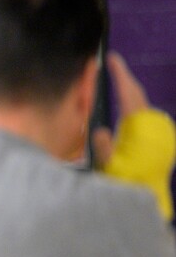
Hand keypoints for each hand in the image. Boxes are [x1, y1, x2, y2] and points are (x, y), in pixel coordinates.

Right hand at [91, 52, 175, 219]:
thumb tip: (99, 129)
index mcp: (139, 126)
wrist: (149, 198)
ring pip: (142, 103)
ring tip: (115, 84)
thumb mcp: (110, 168)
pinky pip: (144, 114)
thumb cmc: (127, 183)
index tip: (111, 58)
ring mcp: (156, 130)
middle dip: (125, 79)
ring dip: (129, 92)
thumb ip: (104, 148)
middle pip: (138, 94)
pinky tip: (126, 108)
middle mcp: (151, 124)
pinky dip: (134, 105)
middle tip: (112, 65)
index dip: (120, 75)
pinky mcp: (157, 138)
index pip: (129, 93)